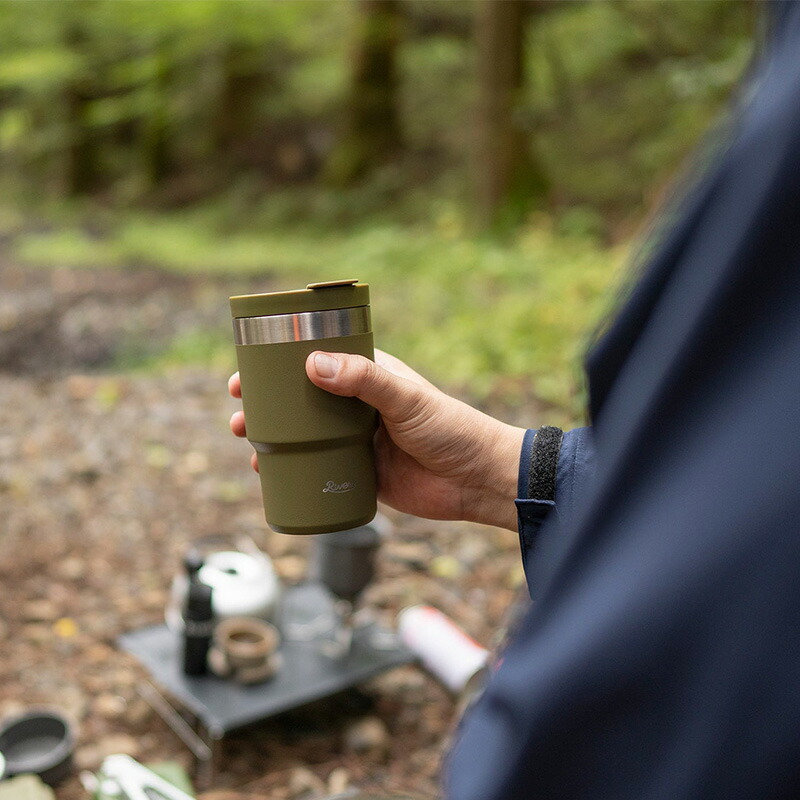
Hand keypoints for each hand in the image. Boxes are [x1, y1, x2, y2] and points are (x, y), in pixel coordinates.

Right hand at [228, 350, 524, 530]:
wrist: (476, 480)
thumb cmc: (450, 428)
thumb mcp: (405, 398)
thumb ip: (364, 380)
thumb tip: (312, 364)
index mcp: (368, 376)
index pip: (317, 360)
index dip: (280, 363)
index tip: (248, 369)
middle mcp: (358, 405)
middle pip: (302, 400)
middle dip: (267, 405)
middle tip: (238, 412)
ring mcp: (357, 440)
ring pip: (305, 436)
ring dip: (273, 438)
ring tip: (245, 443)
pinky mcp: (361, 473)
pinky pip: (319, 470)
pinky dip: (292, 471)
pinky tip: (268, 475)